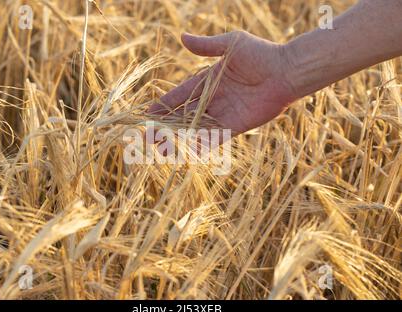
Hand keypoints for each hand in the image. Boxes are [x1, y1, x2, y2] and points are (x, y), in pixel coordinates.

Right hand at [148, 31, 296, 135]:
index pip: (180, 95)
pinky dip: (199, 145)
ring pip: (195, 129)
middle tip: (147, 137)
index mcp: (208, 81)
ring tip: (160, 148)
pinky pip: (213, 138)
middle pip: (183, 115)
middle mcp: (213, 99)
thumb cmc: (261, 54)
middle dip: (165, 126)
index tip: (148, 113)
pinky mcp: (235, 126)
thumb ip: (206, 46)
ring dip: (178, 138)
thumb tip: (181, 37)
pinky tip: (184, 152)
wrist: (286, 72)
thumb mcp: (231, 44)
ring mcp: (223, 114)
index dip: (164, 104)